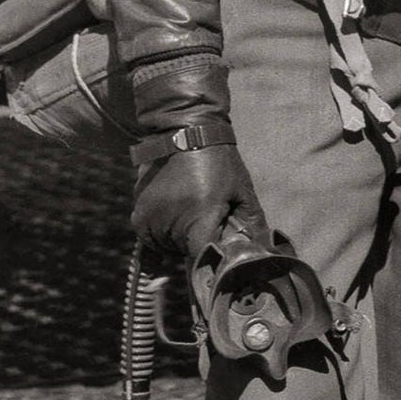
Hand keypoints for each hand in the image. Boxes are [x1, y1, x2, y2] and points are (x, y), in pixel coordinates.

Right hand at [132, 142, 265, 264]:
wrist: (184, 131)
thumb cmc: (219, 161)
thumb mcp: (241, 190)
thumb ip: (251, 222)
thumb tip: (262, 251)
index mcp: (199, 217)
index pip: (202, 260)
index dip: (212, 266)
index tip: (218, 268)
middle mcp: (170, 222)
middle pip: (186, 253)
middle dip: (199, 244)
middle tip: (210, 221)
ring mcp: (150, 218)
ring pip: (167, 247)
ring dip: (180, 240)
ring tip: (191, 211)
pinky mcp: (138, 213)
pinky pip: (150, 238)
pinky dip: (162, 234)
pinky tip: (171, 226)